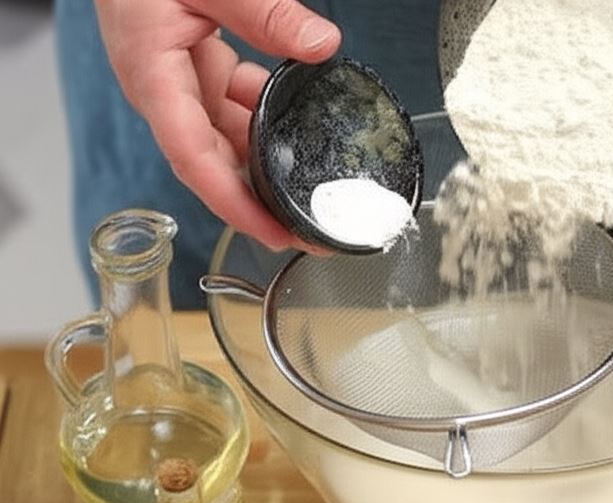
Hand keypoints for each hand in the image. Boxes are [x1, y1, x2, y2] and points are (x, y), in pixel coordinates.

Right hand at [95, 0, 341, 249]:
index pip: (195, 161)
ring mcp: (177, 79)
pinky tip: (296, 119)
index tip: (274, 233)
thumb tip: (320, 46)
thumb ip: (263, 12)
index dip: (235, 204)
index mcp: (154, 79)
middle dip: (261, 198)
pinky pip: (232, 102)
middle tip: (311, 224)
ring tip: (312, 185)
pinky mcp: (193, 63)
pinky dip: (264, 114)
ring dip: (266, 158)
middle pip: (215, 161)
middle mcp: (164, 90)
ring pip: (227, 135)